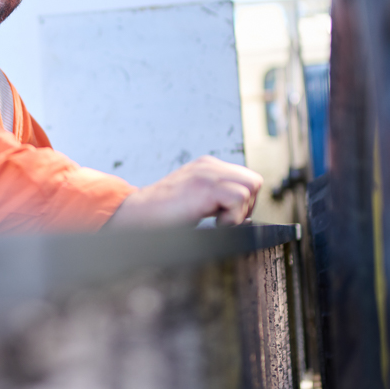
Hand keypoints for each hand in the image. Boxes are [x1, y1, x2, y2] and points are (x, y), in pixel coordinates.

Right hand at [107, 156, 263, 228]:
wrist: (135, 216)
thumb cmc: (161, 217)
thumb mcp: (194, 201)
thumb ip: (217, 200)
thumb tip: (245, 216)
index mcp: (206, 167)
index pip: (246, 178)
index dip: (244, 202)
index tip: (227, 218)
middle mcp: (209, 165)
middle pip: (253, 181)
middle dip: (247, 205)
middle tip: (225, 220)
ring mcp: (207, 173)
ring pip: (250, 187)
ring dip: (239, 211)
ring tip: (217, 221)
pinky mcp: (205, 186)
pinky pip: (239, 197)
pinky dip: (232, 217)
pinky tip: (213, 223)